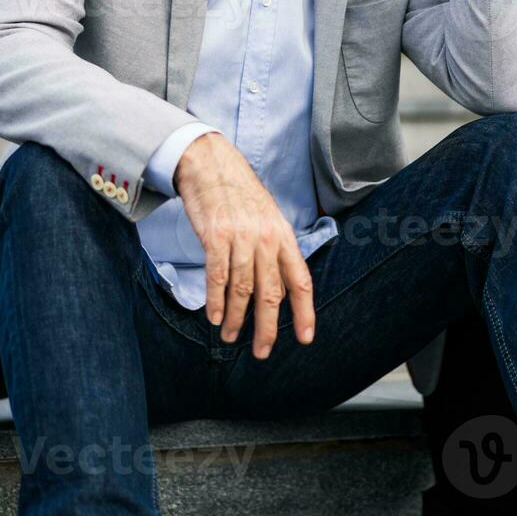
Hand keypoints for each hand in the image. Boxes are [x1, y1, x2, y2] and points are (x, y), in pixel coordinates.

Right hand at [173, 132, 315, 358]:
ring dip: (235, 319)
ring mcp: (241, 238)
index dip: (305, 312)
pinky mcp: (215, 236)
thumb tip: (280, 287)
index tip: (305, 338)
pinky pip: (217, 277)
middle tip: (262, 351)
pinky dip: (215, 301)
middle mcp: (266, 239)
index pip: (300, 281)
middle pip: (271, 294)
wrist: (211, 164)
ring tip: (230, 336)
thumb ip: (275, 250)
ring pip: (242, 290)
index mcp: (284, 236)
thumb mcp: (268, 217)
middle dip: (267, 328)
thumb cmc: (239, 193)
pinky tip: (214, 317)